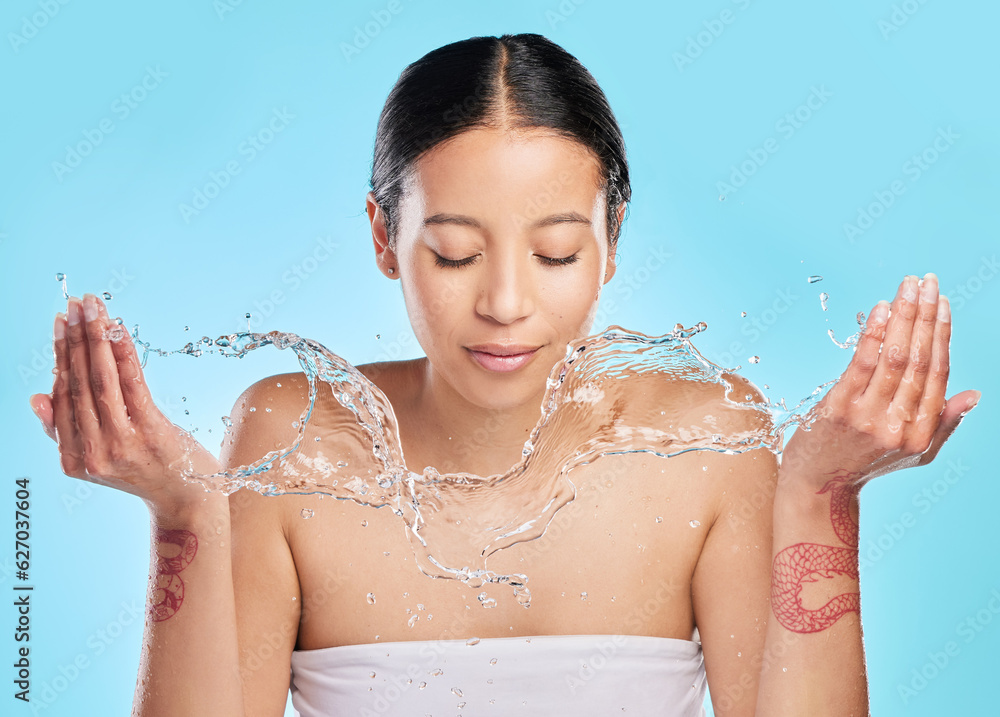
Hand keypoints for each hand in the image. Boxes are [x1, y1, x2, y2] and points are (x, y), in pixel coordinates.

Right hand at [29, 294, 221, 511]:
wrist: (188, 501)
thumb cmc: (143, 472)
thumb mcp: (98, 459)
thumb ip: (65, 432)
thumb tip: (37, 396)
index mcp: (73, 461)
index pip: (62, 397)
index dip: (61, 355)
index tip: (61, 322)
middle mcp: (93, 453)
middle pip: (78, 385)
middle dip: (74, 339)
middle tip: (74, 304)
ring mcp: (122, 444)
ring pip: (100, 382)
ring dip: (94, 339)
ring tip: (91, 308)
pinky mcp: (152, 433)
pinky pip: (133, 386)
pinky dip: (123, 354)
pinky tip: (117, 331)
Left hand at [780, 274, 978, 489]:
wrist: (817, 486)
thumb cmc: (863, 463)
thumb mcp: (912, 452)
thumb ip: (942, 423)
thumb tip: (972, 395)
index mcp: (921, 434)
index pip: (938, 374)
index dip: (942, 335)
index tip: (942, 304)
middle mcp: (899, 426)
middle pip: (921, 360)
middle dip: (926, 316)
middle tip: (928, 283)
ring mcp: (868, 417)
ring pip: (896, 358)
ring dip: (904, 317)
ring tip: (907, 287)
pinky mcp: (839, 409)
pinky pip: (863, 364)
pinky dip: (876, 334)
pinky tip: (882, 310)